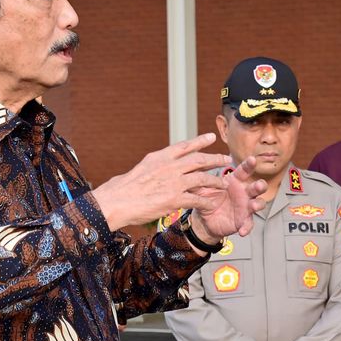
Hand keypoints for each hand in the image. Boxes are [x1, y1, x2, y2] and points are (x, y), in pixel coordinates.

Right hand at [91, 134, 237, 231]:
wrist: (115, 202)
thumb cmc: (121, 189)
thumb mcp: (139, 169)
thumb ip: (153, 167)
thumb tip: (156, 168)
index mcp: (159, 158)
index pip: (184, 146)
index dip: (199, 141)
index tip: (211, 137)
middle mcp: (168, 167)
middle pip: (198, 159)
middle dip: (214, 158)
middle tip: (226, 158)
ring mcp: (173, 182)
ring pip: (202, 178)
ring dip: (215, 180)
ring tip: (225, 183)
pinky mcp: (174, 199)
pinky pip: (197, 199)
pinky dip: (207, 201)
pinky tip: (213, 203)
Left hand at [192, 156, 268, 239]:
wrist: (205, 220)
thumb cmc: (207, 199)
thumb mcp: (201, 188)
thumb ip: (199, 179)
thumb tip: (191, 168)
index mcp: (235, 181)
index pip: (245, 171)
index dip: (249, 165)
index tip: (252, 159)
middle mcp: (244, 192)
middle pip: (257, 186)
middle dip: (260, 185)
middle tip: (258, 185)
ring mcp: (246, 206)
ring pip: (258, 203)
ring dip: (258, 204)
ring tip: (254, 205)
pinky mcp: (244, 220)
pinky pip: (249, 224)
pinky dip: (247, 227)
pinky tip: (242, 231)